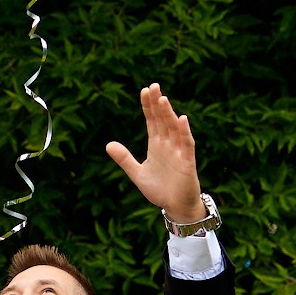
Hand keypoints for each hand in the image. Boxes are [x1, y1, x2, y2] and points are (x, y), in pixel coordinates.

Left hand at [106, 82, 208, 229]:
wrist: (175, 207)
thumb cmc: (159, 190)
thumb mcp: (137, 173)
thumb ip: (124, 159)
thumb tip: (108, 144)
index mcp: (156, 145)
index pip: (152, 121)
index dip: (148, 106)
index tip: (144, 90)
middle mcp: (168, 144)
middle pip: (162, 120)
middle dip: (158, 104)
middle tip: (153, 86)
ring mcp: (178, 151)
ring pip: (174, 128)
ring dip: (168, 114)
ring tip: (162, 98)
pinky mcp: (187, 161)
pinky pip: (186, 144)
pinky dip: (184, 131)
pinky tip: (181, 119)